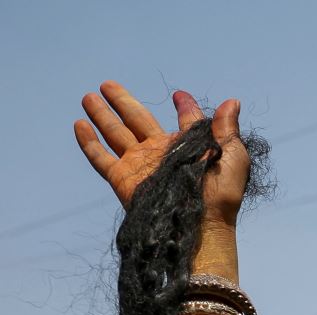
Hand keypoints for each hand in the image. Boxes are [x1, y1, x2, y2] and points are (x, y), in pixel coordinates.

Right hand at [75, 82, 246, 224]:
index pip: (184, 123)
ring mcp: (139, 165)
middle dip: (121, 102)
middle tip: (107, 84)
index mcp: (187, 147)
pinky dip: (88, 142)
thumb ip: (226, 128)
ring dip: (101, 115)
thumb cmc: (222, 193)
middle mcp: (160, 153)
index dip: (184, 108)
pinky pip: (99, 157)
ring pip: (114, 133)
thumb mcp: (232, 155)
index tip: (180, 96)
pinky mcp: (122, 178)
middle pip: (135, 119)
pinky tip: (79, 125)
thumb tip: (231, 102)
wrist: (202, 223)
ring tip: (88, 96)